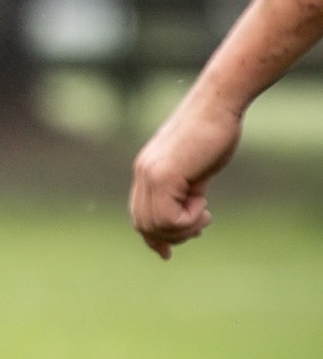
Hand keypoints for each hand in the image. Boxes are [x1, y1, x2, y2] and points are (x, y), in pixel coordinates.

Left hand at [130, 91, 243, 257]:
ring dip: (185, 227)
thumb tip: (187, 223)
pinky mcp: (164, 175)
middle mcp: (143, 174)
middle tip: (201, 221)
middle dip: (173, 234)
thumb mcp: (196, 170)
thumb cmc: (214, 133)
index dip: (153, 237)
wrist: (219, 105)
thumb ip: (185, 193)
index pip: (139, 216)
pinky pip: (170, 217)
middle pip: (144, 225)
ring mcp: (150, 175)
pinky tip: (204, 204)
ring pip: (157, 225)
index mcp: (146, 173)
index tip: (166, 253)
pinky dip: (190, 219)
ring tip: (205, 210)